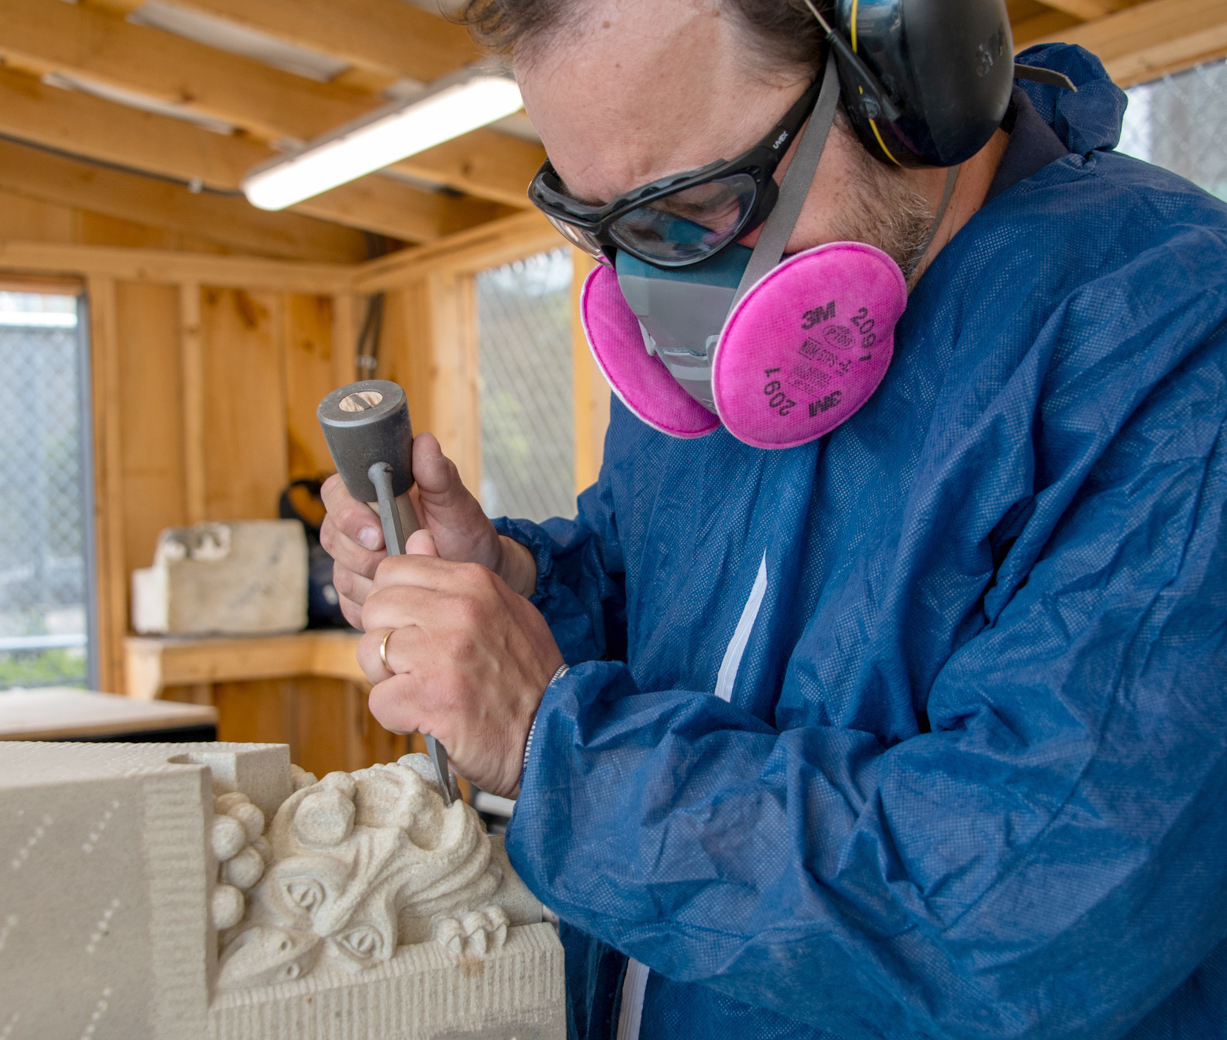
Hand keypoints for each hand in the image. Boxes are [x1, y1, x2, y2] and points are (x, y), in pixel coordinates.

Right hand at [320, 432, 536, 626]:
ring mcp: (353, 561)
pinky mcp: (359, 594)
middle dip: (363, 554)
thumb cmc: (464, 532)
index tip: (377, 533)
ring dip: (374, 581)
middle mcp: (356, 526)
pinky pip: (351, 604)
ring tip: (409, 577)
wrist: (475, 573)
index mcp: (371, 495)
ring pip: (341, 575)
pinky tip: (402, 597)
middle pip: (332, 537)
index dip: (350, 514)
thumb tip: (424, 443)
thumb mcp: (456, 504)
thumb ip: (438, 475)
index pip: (336, 493)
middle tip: (397, 558)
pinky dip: (376, 605)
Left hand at [359, 528, 562, 796]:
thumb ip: (454, 577)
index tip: (411, 626)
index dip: (392, 602)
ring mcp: (442, 653)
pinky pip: (378, 699)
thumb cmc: (527, 676)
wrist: (554, 733)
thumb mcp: (502, 609)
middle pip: (375, 607)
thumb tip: (416, 540)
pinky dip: (396, 715)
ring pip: (370, 650)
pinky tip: (426, 715)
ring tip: (422, 690)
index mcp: (474, 583)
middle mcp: (457, 611)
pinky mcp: (430, 697)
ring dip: (388, 678)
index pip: (393, 570)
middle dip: (385, 638)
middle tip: (413, 663)